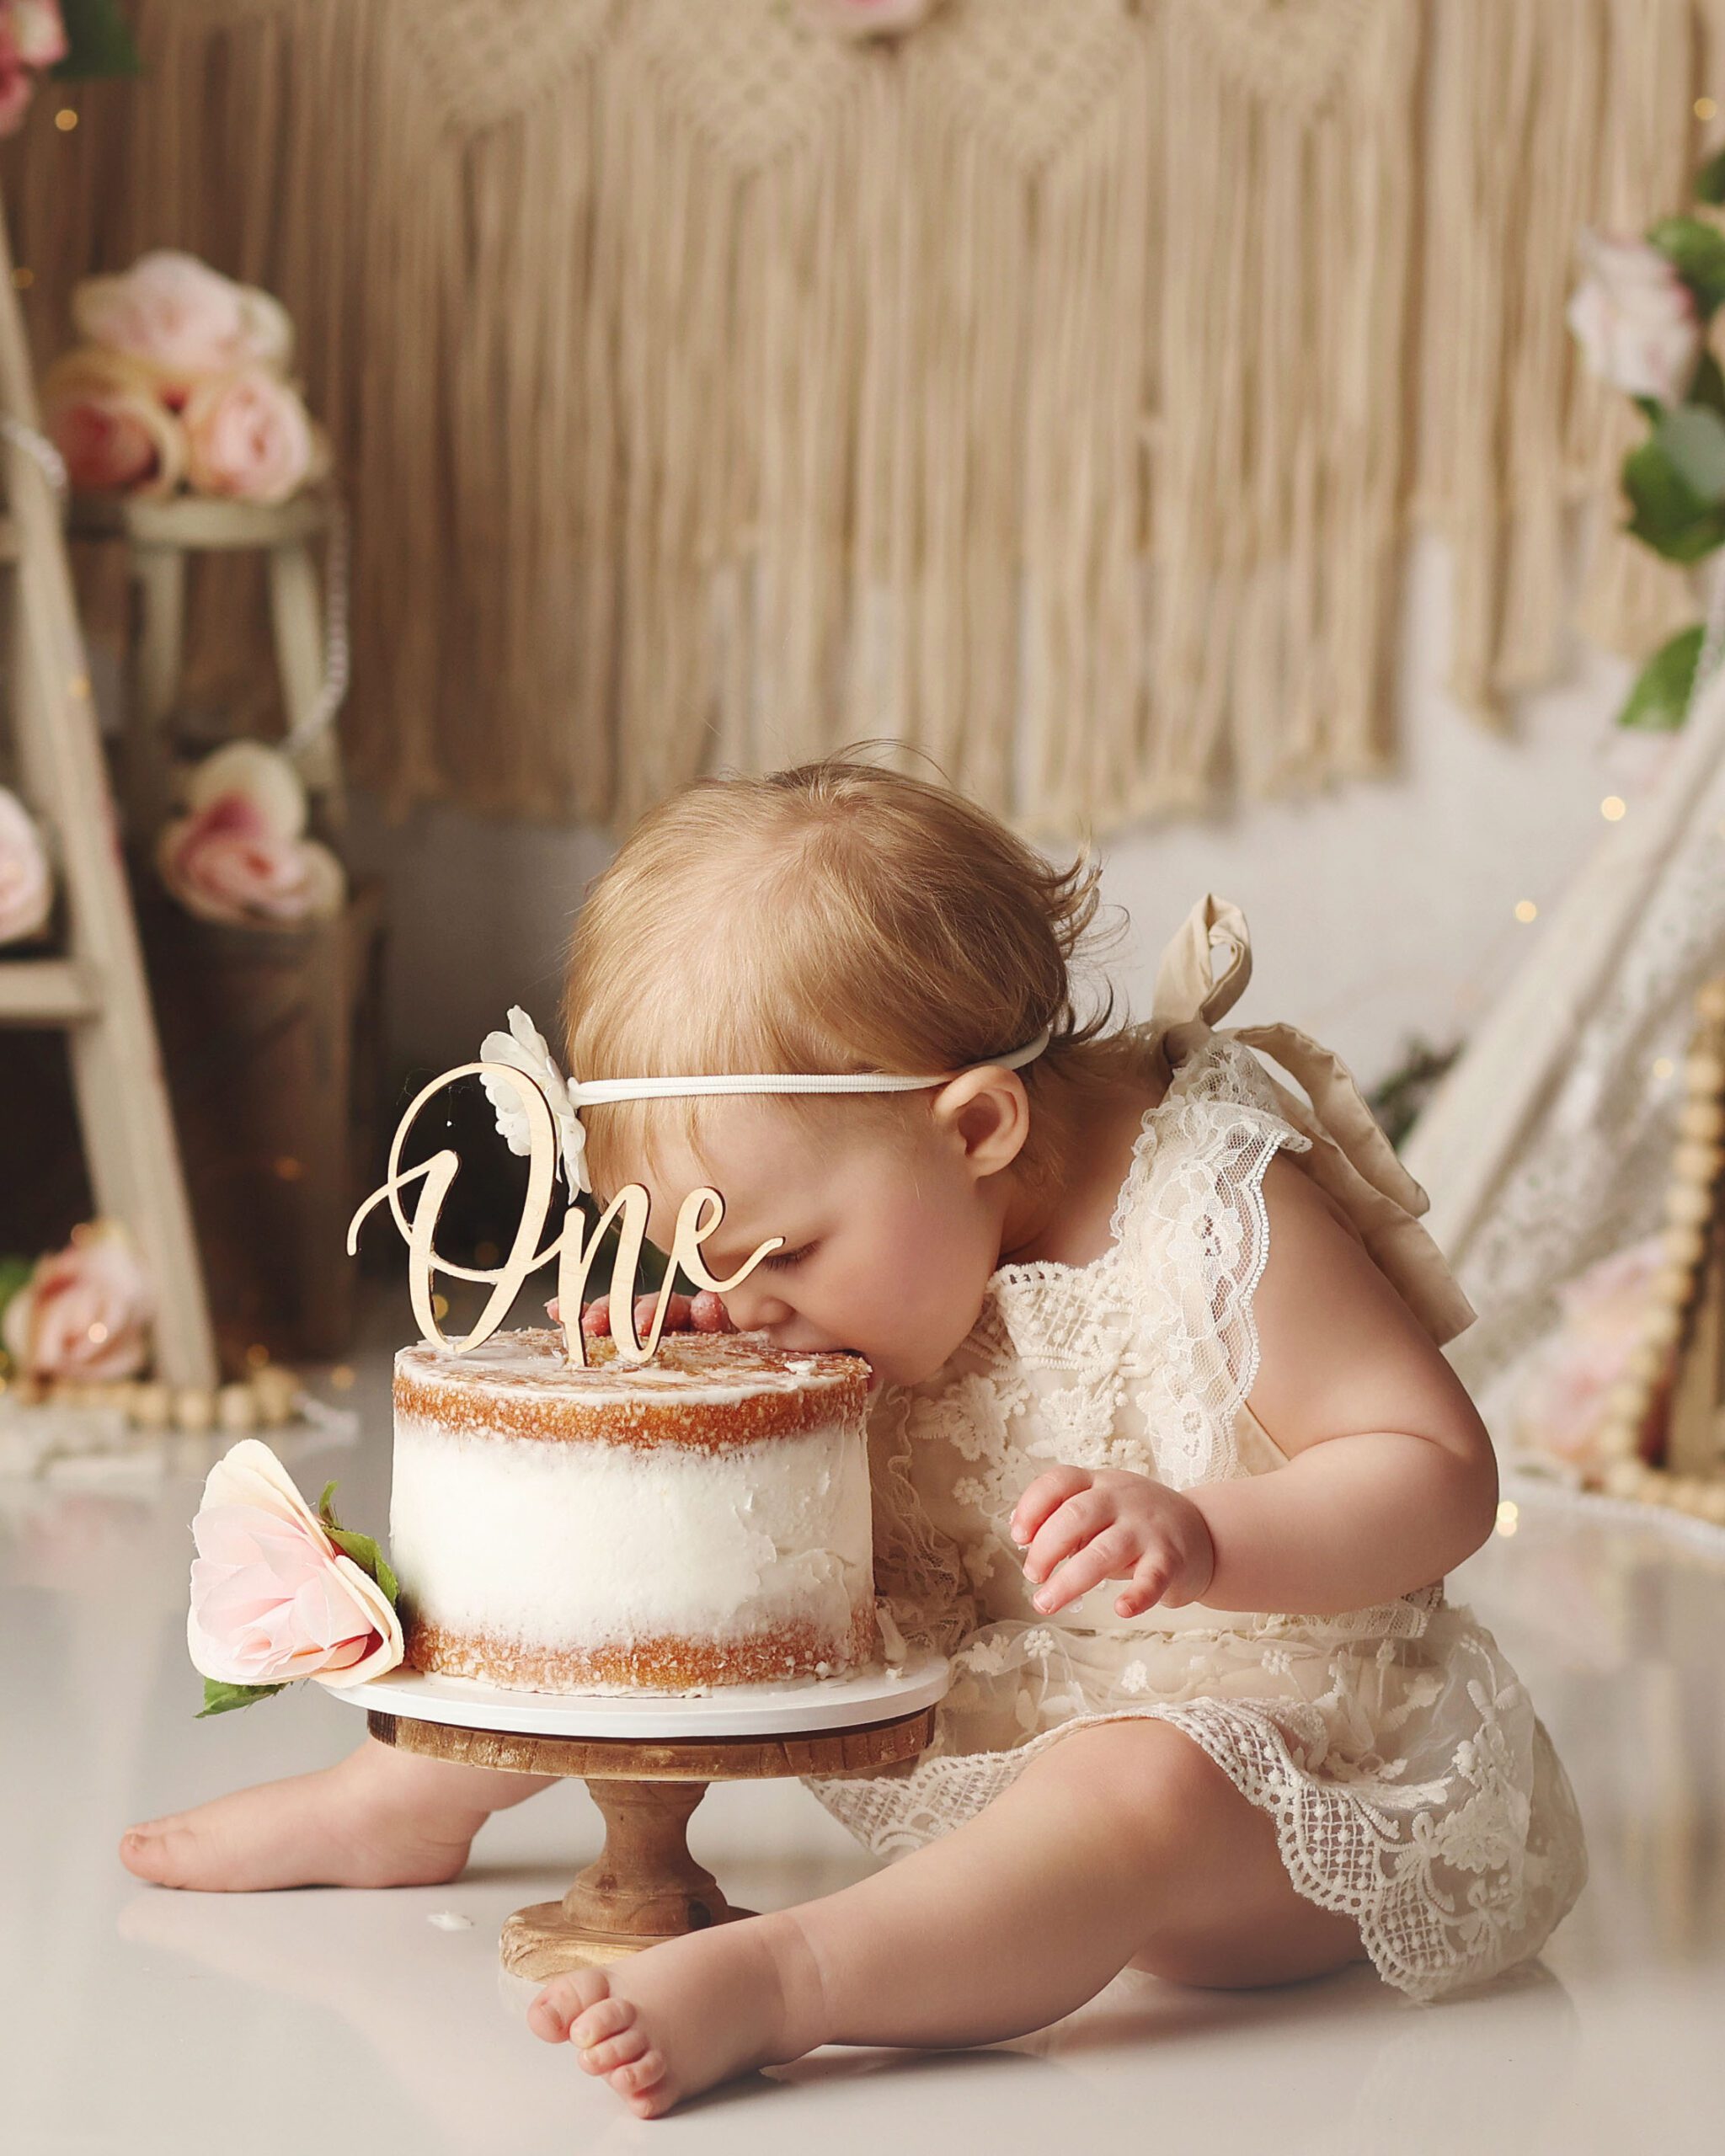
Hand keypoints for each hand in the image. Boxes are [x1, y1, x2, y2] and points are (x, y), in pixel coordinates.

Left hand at [1008, 1467, 1214, 1618]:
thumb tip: (1028, 1548)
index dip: (1032, 1506)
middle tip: (1033, 1576)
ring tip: (1046, 1603)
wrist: (1202, 1532)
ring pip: (1104, 1551)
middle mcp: (1122, 1499)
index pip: (1059, 1481)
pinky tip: (1120, 1609)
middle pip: (1075, 1515)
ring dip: (1070, 1580)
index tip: (1018, 1537)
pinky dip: (1136, 1595)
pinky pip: (1152, 1577)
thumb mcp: (1102, 1508)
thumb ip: (1068, 1522)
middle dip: (1045, 1548)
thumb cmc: (1135, 1524)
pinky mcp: (1170, 1559)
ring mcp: (1147, 1528)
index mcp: (1099, 1484)